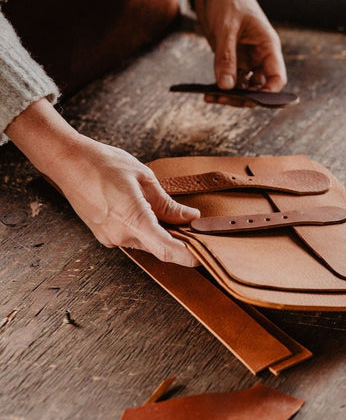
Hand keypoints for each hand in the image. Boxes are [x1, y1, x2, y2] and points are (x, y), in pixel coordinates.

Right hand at [7, 100, 199, 265]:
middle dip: (179, 241)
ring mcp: (109, 237)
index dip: (188, 256)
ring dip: (162, 234)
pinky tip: (152, 214)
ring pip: (146, 242)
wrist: (68, 162)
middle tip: (196, 229)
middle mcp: (119, 235)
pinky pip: (132, 237)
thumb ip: (168, 203)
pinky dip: (146, 230)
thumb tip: (190, 217)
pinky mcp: (103, 234)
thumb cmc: (104, 164)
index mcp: (132, 219)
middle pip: (159, 247)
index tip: (203, 256)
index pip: (166, 249)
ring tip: (175, 216)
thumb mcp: (144, 178)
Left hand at [191, 0, 285, 106]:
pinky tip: (207, 92)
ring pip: (244, 85)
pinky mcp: (231, 56)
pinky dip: (220, 86)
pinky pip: (229, 77)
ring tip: (210, 97)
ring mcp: (246, 57)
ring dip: (230, 95)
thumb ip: (226, 57)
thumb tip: (226, 87)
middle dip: (244, 96)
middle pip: (260, 87)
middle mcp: (260, 55)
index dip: (270, 93)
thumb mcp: (226, 27)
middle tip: (223, 100)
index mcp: (268, 46)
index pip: (277, 77)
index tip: (252, 101)